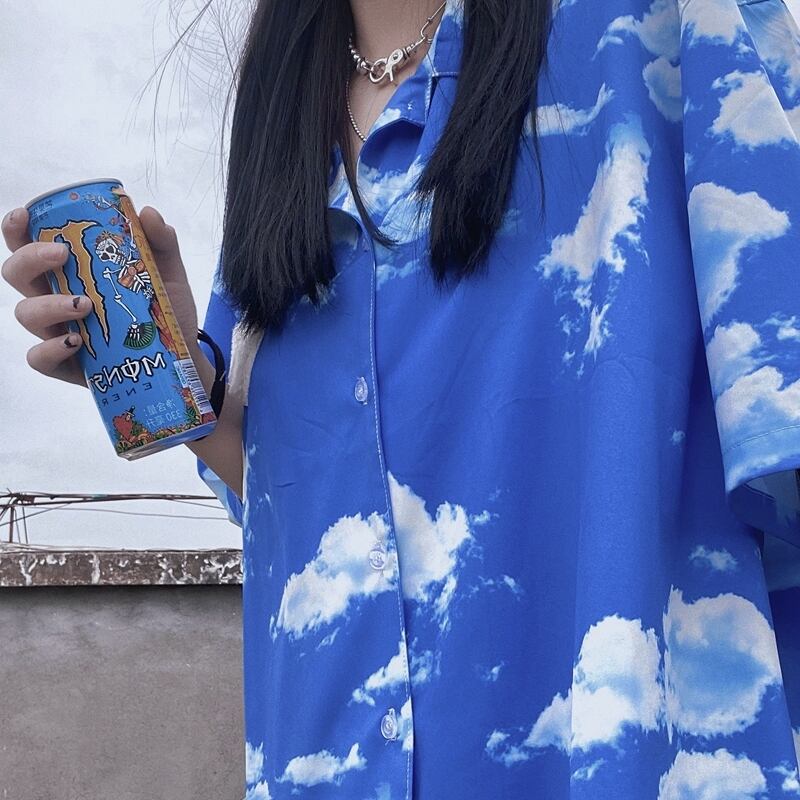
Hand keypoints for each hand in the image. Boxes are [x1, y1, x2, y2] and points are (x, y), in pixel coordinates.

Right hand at [2, 204, 198, 387]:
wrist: (183, 353)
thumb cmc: (164, 309)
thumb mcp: (169, 273)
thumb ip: (161, 242)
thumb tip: (147, 213)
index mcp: (70, 271)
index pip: (30, 246)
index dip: (16, 230)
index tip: (23, 216)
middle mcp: (55, 298)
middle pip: (17, 274)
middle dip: (31, 260)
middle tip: (62, 256)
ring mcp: (57, 331)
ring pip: (26, 313)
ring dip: (49, 304)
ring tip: (84, 304)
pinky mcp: (66, 364)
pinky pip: (39, 358)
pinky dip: (50, 348)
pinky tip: (74, 341)